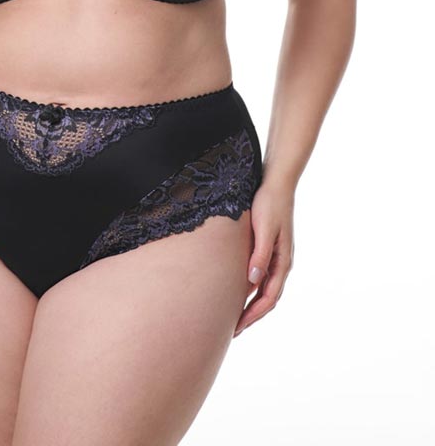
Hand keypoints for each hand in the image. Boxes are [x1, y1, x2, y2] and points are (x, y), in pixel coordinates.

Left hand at [233, 178, 294, 336]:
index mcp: (282, 262)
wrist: (277, 184)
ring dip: (251, 304)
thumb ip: (260, 256)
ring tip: (234, 316)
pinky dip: (251, 288)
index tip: (236, 329)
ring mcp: (277, 257)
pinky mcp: (269, 248)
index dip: (252, 315)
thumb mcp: (263, 230)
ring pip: (265, 289)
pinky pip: (261, 276)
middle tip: (232, 332)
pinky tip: (237, 290)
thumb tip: (253, 282)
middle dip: (251, 316)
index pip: (268, 298)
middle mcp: (282, 263)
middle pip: (268, 298)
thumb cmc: (269, 204)